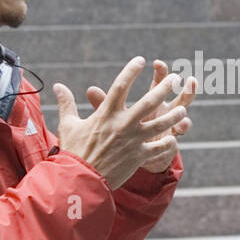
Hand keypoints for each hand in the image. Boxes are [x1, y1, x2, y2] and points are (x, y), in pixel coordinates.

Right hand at [52, 56, 186, 188]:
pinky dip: (168, 144)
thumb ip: (67, 103)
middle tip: (174, 78)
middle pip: (149, 101)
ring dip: (174, 115)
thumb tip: (57, 85)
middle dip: (164, 88)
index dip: (131, 71)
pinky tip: (174, 139)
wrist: (81, 179)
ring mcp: (134, 140)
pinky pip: (159, 149)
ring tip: (182, 108)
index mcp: (106, 113)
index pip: (120, 86)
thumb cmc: (74, 151)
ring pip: (161, 124)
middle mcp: (123, 124)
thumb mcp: (69, 124)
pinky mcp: (139, 156)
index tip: (141, 60)